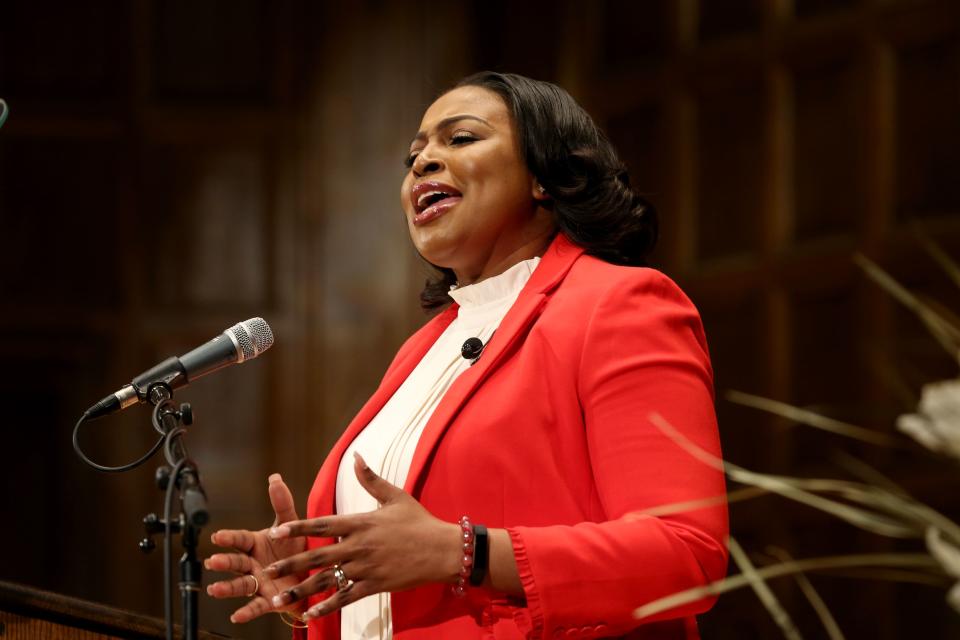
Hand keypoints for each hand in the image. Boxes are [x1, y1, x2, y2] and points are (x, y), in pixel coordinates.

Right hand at [205, 473, 307, 622]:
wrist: (309, 575)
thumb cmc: (294, 548)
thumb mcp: (291, 524)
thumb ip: (282, 503)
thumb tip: (274, 477)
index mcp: (256, 544)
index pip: (240, 539)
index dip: (229, 539)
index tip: (217, 537)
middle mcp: (253, 564)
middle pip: (236, 562)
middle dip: (224, 562)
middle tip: (214, 562)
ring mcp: (259, 582)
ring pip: (240, 585)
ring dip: (227, 588)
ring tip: (214, 589)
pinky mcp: (269, 600)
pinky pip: (256, 606)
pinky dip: (246, 612)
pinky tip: (236, 616)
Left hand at [263, 453, 461, 620]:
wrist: (443, 549)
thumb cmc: (419, 521)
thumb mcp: (395, 496)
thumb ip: (371, 479)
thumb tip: (356, 456)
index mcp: (361, 522)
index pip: (323, 524)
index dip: (298, 527)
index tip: (277, 530)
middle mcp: (359, 546)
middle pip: (318, 555)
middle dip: (290, 563)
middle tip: (267, 569)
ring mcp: (366, 568)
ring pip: (327, 581)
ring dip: (301, 590)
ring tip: (279, 599)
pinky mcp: (375, 585)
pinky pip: (346, 598)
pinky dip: (327, 606)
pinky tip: (310, 613)